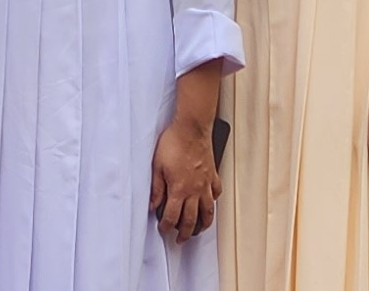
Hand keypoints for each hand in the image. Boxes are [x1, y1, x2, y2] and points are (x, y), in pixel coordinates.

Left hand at [150, 117, 220, 242]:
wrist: (191, 128)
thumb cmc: (173, 143)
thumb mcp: (157, 166)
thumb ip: (156, 188)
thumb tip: (152, 205)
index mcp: (179, 190)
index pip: (172, 216)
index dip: (166, 226)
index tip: (163, 230)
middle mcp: (195, 191)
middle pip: (191, 219)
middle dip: (185, 233)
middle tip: (181, 239)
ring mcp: (206, 184)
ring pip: (208, 211)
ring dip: (203, 224)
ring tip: (198, 230)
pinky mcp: (213, 175)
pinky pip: (216, 193)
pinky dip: (214, 201)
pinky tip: (210, 203)